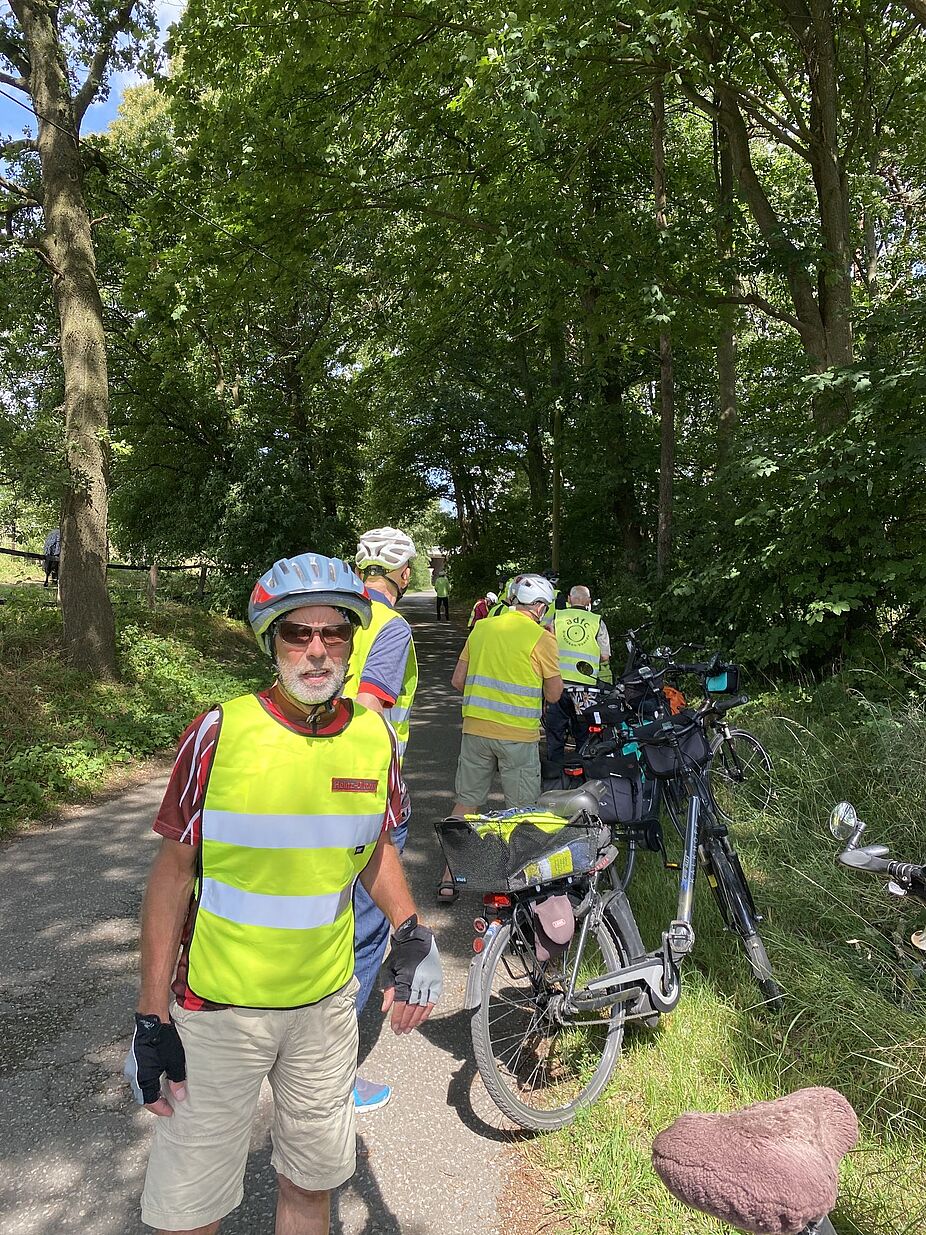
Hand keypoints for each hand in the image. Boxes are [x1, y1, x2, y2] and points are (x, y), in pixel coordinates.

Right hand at [124, 1013, 186, 1115]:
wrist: (151, 1020)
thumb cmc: (163, 1040)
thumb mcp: (174, 1061)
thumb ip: (176, 1081)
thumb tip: (180, 1097)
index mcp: (143, 1080)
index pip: (150, 1102)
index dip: (161, 1109)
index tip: (171, 1112)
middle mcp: (133, 1076)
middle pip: (143, 1096)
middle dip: (155, 1103)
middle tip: (167, 1106)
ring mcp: (132, 1067)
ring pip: (140, 1087)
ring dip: (151, 1092)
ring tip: (163, 1094)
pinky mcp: (134, 1059)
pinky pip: (139, 1077)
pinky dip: (148, 1083)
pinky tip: (157, 1080)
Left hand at [382, 915, 441, 1034]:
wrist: (416, 939)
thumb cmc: (400, 955)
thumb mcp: (389, 969)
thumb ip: (388, 990)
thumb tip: (385, 1009)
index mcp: (405, 978)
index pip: (401, 1004)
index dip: (398, 1018)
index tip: (395, 1028)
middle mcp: (418, 981)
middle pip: (412, 1008)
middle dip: (406, 1021)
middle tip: (401, 1031)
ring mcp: (429, 981)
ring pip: (423, 1006)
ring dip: (416, 1019)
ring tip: (410, 1028)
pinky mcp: (437, 980)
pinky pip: (433, 1000)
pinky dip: (427, 1011)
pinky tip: (422, 1019)